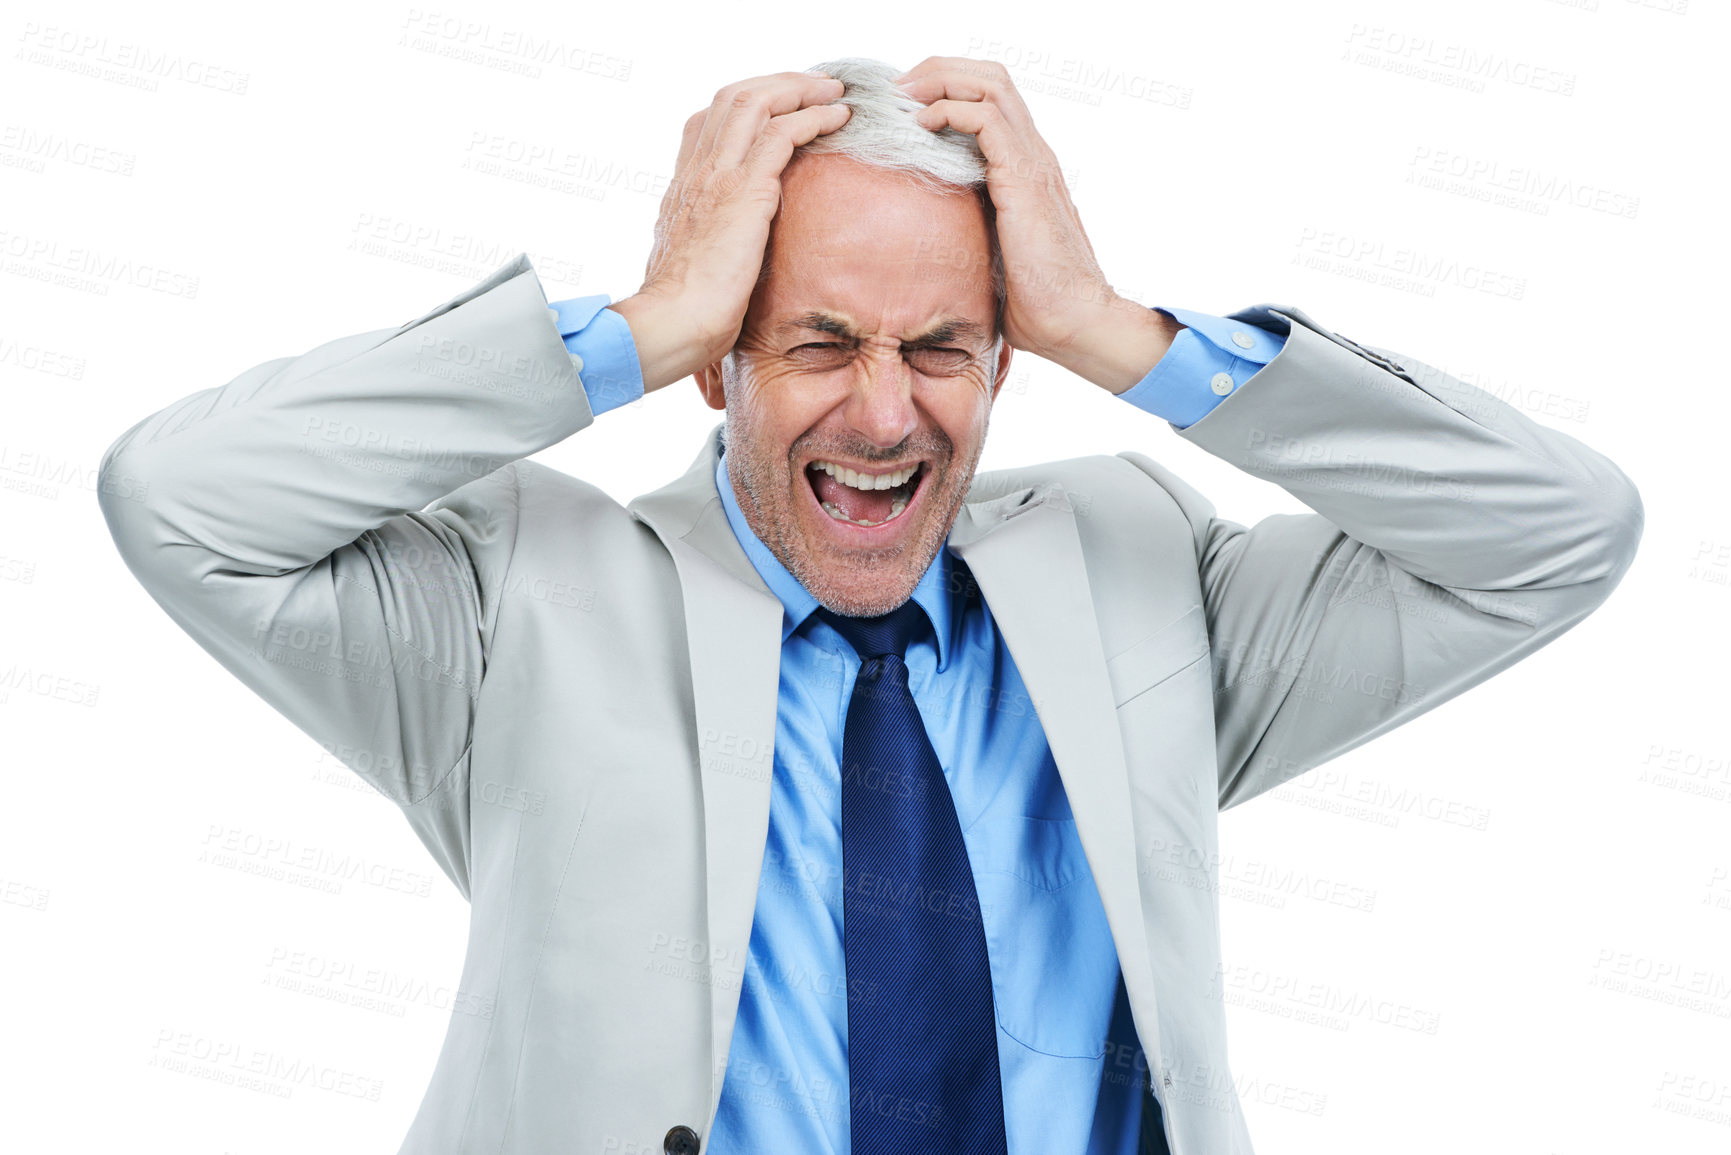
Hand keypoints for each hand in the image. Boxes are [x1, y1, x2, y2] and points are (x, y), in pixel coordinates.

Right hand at [611, 71, 851, 392]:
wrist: (673, 324)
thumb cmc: (683, 315)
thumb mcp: (693, 268)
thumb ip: (707, 250)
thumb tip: (727, 263)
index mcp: (683, 189)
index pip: (707, 124)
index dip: (746, 106)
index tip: (779, 108)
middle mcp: (697, 172)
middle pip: (733, 97)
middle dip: (778, 84)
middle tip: (816, 86)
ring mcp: (718, 176)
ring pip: (757, 102)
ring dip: (800, 90)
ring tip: (834, 92)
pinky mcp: (745, 191)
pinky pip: (781, 134)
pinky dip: (813, 117)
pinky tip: (838, 117)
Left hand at [893, 58, 1174, 392]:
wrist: (1074, 321)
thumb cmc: (1037, 302)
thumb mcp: (992, 255)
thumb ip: (970, 233)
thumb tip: (928, 245)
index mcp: (1026, 166)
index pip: (992, 99)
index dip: (947, 88)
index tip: (904, 107)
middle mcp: (1034, 153)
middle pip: (990, 77)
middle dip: (938, 71)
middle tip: (897, 91)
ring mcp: (1033, 161)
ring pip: (990, 84)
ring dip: (940, 81)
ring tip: (903, 99)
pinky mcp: (1025, 177)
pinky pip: (986, 118)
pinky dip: (949, 109)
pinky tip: (921, 126)